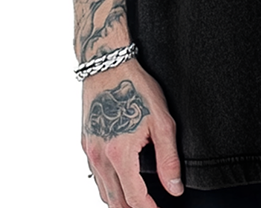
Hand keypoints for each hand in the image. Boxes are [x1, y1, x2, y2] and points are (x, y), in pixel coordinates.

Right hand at [82, 60, 183, 207]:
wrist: (108, 66)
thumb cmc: (136, 88)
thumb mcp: (162, 121)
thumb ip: (168, 159)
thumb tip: (174, 188)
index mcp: (119, 155)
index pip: (134, 199)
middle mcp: (100, 157)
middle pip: (115, 201)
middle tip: (149, 207)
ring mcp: (90, 151)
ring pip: (102, 191)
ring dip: (118, 202)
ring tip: (136, 202)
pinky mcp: (86, 143)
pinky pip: (95, 175)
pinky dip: (107, 186)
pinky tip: (119, 182)